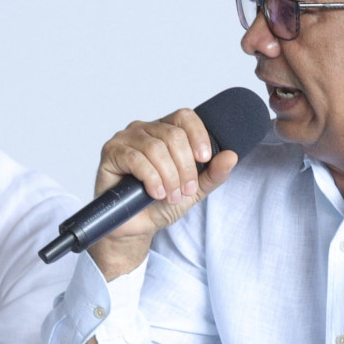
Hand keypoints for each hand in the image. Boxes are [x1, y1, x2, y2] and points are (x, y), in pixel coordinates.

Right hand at [88, 110, 238, 279]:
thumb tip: (231, 156)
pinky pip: (136, 158)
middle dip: (185, 167)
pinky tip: (155, 193)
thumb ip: (213, 173)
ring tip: (170, 195)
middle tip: (185, 191)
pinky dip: (151, 178)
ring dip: (169, 176)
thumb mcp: (194, 190)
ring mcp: (126, 138)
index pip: (185, 117)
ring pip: (156, 148)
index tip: (205, 158)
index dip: (198, 135)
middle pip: (173, 135)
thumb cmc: (161, 203)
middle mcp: (145, 129)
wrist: (136, 227)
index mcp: (166, 131)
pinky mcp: (111, 152)